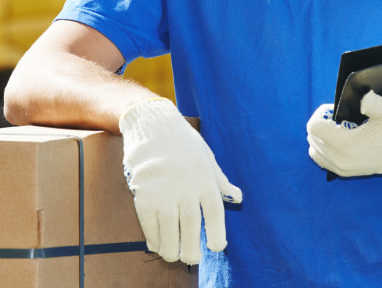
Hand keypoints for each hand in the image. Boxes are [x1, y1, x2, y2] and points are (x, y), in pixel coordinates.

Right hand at [119, 98, 241, 263]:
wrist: (151, 123)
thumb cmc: (182, 141)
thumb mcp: (206, 156)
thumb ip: (220, 180)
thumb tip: (238, 198)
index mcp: (204, 178)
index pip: (214, 212)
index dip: (216, 233)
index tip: (216, 247)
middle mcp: (186, 186)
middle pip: (191, 226)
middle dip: (190, 249)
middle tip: (190, 258)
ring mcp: (163, 190)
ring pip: (169, 230)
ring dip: (170, 248)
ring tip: (172, 255)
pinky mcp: (143, 192)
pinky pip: (149, 223)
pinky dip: (153, 237)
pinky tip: (156, 242)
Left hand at [306, 91, 381, 176]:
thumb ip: (374, 103)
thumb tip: (364, 99)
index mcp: (346, 145)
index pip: (315, 127)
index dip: (322, 114)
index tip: (335, 109)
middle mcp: (340, 161)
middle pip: (313, 138)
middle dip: (321, 124)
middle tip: (338, 117)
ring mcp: (342, 169)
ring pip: (315, 150)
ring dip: (321, 137)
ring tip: (339, 129)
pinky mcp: (346, 173)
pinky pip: (323, 160)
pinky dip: (324, 149)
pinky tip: (340, 140)